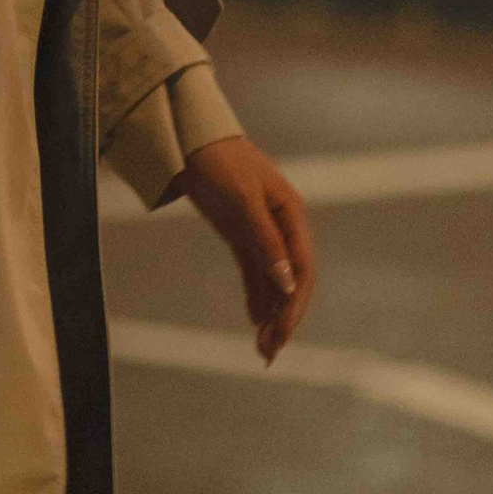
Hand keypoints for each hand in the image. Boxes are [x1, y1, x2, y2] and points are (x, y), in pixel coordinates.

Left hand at [179, 134, 314, 363]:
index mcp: (292, 216)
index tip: (282, 332)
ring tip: (262, 350)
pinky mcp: (241, 234)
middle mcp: (282, 227)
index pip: (302, 269)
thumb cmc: (220, 164)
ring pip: (272, 281)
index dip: (294, 303)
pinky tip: (254, 321)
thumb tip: (287, 284)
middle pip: (290, 281)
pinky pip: (254, 272)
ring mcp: (262, 231)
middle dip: (284, 318)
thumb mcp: (243, 202)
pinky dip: (255, 297)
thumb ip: (266, 242)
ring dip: (270, 314)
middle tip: (270, 354)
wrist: (190, 140)